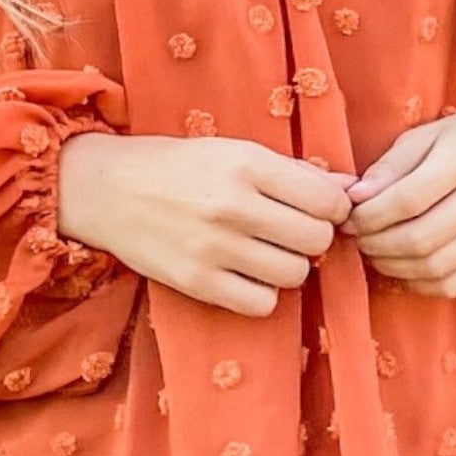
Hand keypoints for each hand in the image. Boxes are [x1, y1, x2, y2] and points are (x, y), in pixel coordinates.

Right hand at [57, 132, 354, 316]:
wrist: (106, 189)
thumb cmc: (177, 166)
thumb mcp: (234, 151)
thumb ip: (293, 172)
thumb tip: (350, 189)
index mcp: (247, 164)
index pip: (327, 201)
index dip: (333, 209)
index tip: (317, 210)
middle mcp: (233, 206)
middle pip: (317, 240)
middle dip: (312, 238)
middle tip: (291, 232)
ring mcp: (214, 248)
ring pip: (295, 274)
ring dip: (289, 266)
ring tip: (267, 253)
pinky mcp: (197, 282)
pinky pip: (262, 304)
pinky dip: (262, 294)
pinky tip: (246, 275)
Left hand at [337, 103, 455, 299]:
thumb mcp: (424, 136)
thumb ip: (389, 167)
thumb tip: (354, 198)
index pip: (407, 199)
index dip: (369, 215)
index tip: (349, 216)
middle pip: (420, 239)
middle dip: (376, 244)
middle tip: (359, 237)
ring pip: (435, 268)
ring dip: (393, 266)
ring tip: (376, 251)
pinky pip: (454, 285)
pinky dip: (419, 283)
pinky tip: (403, 266)